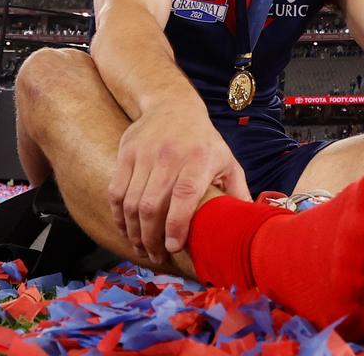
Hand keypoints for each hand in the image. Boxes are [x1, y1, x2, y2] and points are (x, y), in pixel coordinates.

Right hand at [109, 111, 249, 262]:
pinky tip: (126, 230)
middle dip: (151, 238)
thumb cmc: (204, 142)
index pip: (184, 195)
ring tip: (141, 248)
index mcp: (199, 159)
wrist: (173, 106)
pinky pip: (116, 191)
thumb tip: (247, 225)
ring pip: (132, 202)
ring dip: (134, 231)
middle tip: (156, 256)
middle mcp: (170, 155)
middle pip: (153, 204)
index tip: (173, 247)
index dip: (177, 224)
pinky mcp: (126, 152)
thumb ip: (236, 192)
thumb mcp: (226, 161)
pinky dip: (118, 216)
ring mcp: (145, 153)